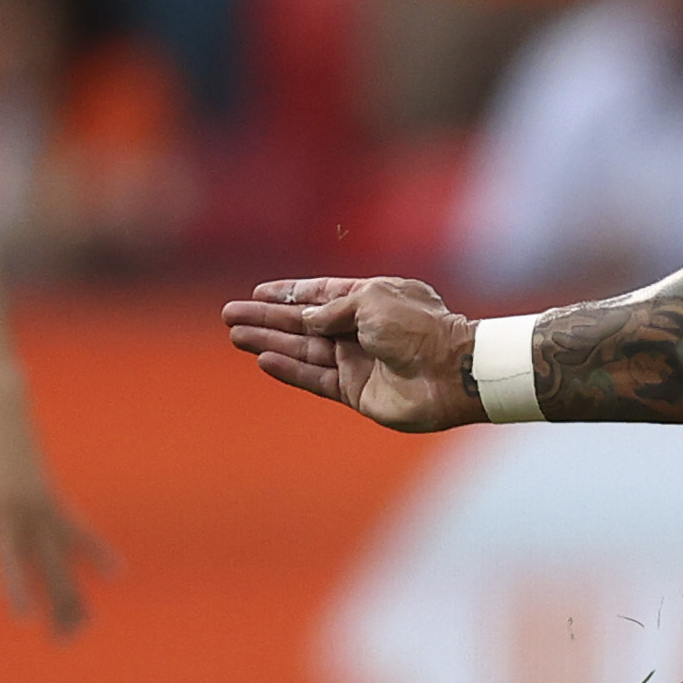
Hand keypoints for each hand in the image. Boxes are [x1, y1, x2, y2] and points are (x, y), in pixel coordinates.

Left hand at [0, 372, 115, 635]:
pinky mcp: (53, 501)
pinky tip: (115, 573)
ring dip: (75, 593)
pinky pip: (78, 532)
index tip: (25, 619)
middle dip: (58, 605)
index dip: (17, 588)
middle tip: (63, 643)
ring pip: (66, 560)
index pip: (10, 559)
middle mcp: (33, 512)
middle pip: (50, 568)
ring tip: (84, 626)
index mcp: (3, 509)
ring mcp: (48, 507)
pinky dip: (95, 552)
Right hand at [221, 276, 489, 431]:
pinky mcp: (357, 391)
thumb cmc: (419, 329)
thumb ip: (332, 309)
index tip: (257, 291)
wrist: (452, 373)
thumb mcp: (371, 301)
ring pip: (304, 350)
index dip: (290, 294)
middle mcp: (364, 330)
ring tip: (235, 334)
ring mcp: (360, 362)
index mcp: (373, 300)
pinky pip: (316, 378)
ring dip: (269, 341)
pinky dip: (290, 369)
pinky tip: (263, 359)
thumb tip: (305, 318)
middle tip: (229, 314)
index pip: (322, 295)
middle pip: (305, 324)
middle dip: (268, 318)